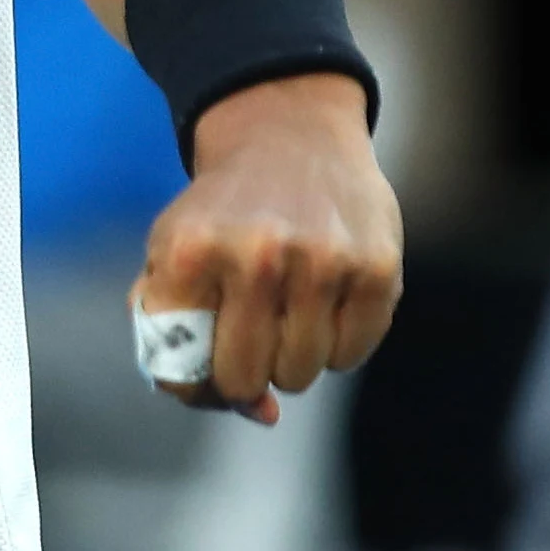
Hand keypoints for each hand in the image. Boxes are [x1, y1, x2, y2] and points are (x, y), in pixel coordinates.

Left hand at [135, 72, 402, 422]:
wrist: (288, 136)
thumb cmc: (221, 216)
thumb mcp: (172, 257)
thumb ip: (187, 343)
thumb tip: (262, 414)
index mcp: (189, 252)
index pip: (182, 370)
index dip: (194, 382)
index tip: (208, 363)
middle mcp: (256, 255)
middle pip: (243, 379)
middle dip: (243, 372)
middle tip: (250, 335)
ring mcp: (321, 261)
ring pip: (299, 375)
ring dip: (291, 358)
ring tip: (287, 307)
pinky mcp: (376, 269)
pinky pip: (352, 356)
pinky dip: (337, 345)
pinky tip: (326, 300)